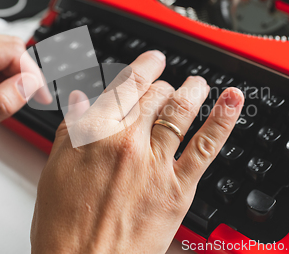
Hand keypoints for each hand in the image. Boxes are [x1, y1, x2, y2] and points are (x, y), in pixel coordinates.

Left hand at [0, 34, 49, 179]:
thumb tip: (30, 83)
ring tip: (10, 98)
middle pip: (9, 47)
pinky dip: (6, 74)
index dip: (32, 72)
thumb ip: (1, 104)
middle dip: (27, 72)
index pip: (8, 51)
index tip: (42, 94)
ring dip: (17, 74)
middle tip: (35, 97)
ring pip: (6, 50)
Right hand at [31, 51, 243, 253]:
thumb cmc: (64, 228)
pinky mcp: (178, 188)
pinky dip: (222, 120)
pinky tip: (232, 102)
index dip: (142, 67)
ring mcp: (155, 162)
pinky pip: (204, 146)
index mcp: (94, 133)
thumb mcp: (55, 170)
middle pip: (153, 96)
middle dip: (163, 83)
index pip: (124, 86)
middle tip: (168, 80)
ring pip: (179, 111)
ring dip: (192, 91)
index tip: (151, 60)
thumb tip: (82, 101)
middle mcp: (126, 141)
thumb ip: (72, 130)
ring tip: (198, 84)